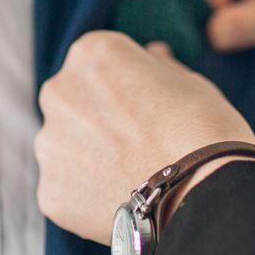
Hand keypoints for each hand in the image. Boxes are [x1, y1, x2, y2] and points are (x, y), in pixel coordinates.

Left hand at [35, 32, 254, 245]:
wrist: (204, 197)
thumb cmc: (205, 131)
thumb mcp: (191, 82)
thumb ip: (159, 66)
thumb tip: (152, 54)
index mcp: (91, 53)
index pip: (98, 63)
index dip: (126, 86)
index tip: (148, 107)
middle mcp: (59, 91)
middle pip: (74, 101)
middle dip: (98, 119)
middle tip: (137, 145)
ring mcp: (49, 143)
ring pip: (66, 146)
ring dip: (89, 157)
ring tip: (131, 177)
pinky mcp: (49, 190)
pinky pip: (66, 188)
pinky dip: (87, 196)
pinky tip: (120, 201)